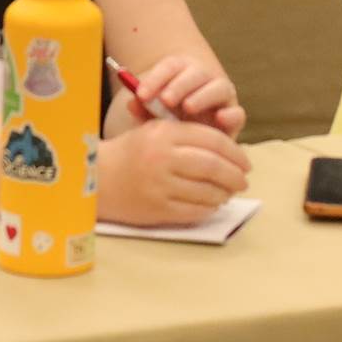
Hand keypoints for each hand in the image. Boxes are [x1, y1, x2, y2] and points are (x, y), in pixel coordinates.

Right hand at [96, 119, 250, 226]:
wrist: (96, 178)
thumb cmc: (130, 153)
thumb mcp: (154, 131)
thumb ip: (187, 135)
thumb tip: (229, 152)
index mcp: (163, 132)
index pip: (211, 140)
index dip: (235, 152)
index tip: (245, 161)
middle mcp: (162, 157)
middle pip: (213, 166)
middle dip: (235, 175)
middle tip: (244, 180)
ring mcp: (160, 185)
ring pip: (207, 191)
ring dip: (225, 193)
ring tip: (229, 193)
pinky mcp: (157, 209)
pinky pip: (195, 210)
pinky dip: (210, 208)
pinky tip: (213, 204)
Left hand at [121, 55, 245, 136]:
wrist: (191, 144)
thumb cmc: (167, 124)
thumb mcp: (152, 117)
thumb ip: (143, 110)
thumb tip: (131, 103)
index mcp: (181, 73)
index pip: (170, 67)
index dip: (156, 78)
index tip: (141, 94)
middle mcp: (204, 80)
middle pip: (195, 73)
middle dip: (179, 84)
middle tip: (165, 99)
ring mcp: (221, 97)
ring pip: (218, 87)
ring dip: (203, 95)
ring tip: (187, 107)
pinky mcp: (234, 118)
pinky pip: (237, 112)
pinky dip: (231, 114)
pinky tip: (219, 118)